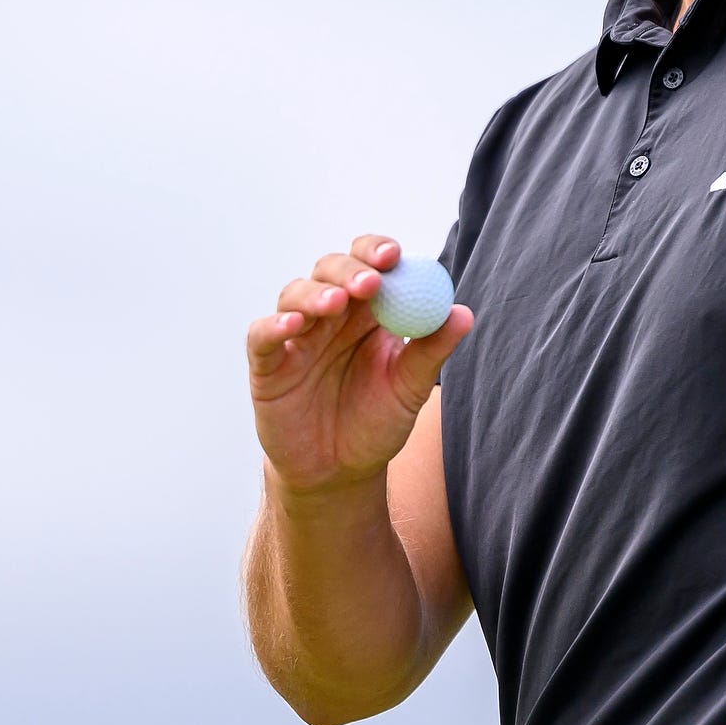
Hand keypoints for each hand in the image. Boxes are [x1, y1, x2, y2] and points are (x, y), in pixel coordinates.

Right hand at [245, 234, 472, 498]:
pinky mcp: (267, 364)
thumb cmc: (376, 422)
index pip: (370, 265)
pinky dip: (273, 325)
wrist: (339, 472)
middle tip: (370, 283)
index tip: (394, 255)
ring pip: (295, 295)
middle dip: (350, 270)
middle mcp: (330, 315)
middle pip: (331, 270)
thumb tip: (464, 313)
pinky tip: (293, 326)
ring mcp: (297, 336)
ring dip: (315, 294)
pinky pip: (261, 335)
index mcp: (368, 312)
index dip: (377, 252)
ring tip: (335, 303)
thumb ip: (432, 351)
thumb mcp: (410, 388)